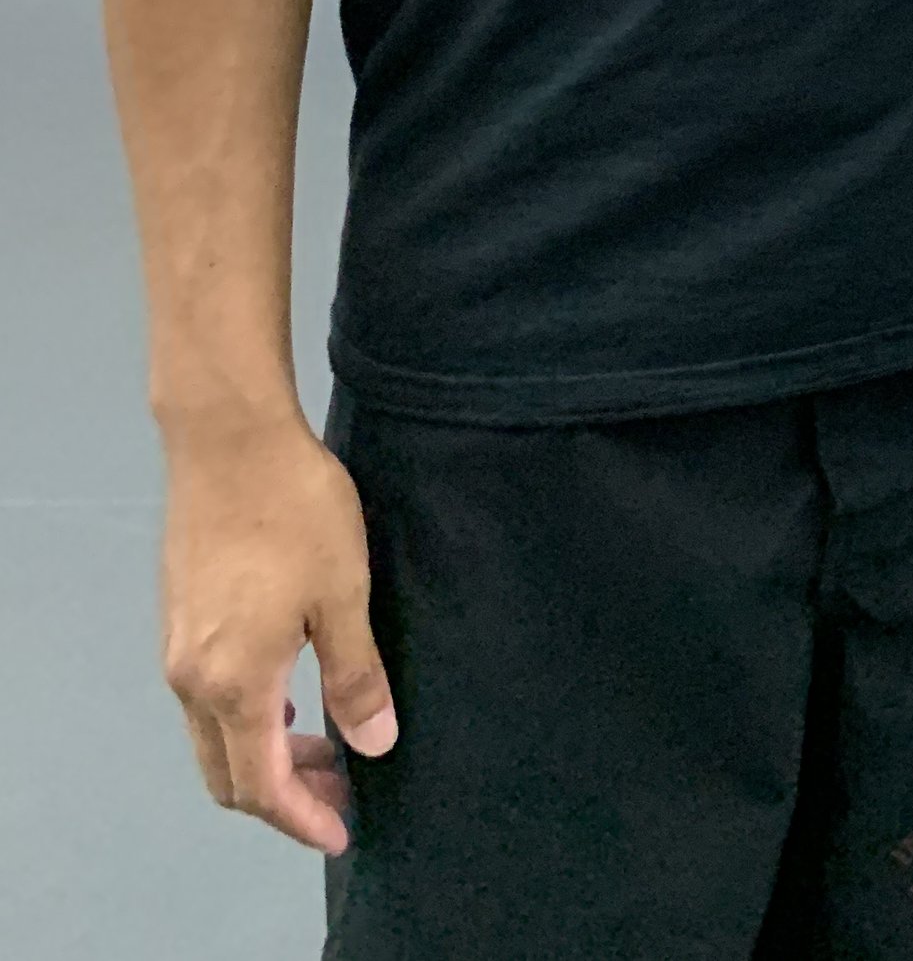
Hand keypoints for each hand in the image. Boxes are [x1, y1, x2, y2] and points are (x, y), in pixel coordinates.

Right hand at [160, 414, 397, 852]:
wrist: (228, 437)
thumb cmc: (294, 512)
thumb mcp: (343, 594)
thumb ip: (355, 675)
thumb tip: (374, 744)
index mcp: (233, 684)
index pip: (261, 787)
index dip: (302, 819)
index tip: (341, 834)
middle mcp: (192, 679)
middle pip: (228, 773)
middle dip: (283, 795)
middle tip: (341, 790)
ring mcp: (179, 646)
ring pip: (213, 735)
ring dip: (264, 753)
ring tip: (325, 744)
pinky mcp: (180, 614)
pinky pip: (207, 696)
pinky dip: (247, 716)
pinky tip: (290, 691)